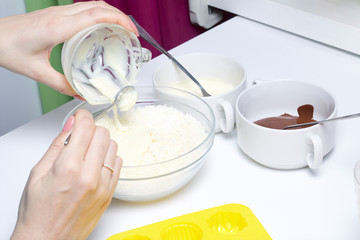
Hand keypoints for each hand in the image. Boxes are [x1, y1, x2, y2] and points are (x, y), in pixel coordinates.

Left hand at [0, 1, 137, 95]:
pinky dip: (97, 14)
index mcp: (57, 27)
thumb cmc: (7, 48)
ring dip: (109, 12)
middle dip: (120, 15)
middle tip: (131, 32)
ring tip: (120, 28)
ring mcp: (56, 12)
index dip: (118, 20)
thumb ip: (61, 84)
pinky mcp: (53, 14)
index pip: (96, 15)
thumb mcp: (36, 72)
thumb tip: (80, 92)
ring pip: (91, 4)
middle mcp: (59, 15)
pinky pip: (82, 8)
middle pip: (98, 5)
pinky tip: (99, 27)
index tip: (131, 31)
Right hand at [10, 109, 121, 239]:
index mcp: (69, 168)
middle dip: (91, 129)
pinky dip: (108, 158)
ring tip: (87, 153)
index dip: (82, 116)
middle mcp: (90, 176)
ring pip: (113, 146)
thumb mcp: (38, 173)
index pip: (86, 127)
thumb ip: (57, 145)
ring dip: (101, 144)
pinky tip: (95, 165)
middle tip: (80, 137)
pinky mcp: (110, 194)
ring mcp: (104, 186)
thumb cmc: (38, 212)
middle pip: (103, 133)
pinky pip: (118, 164)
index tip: (79, 116)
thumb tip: (70, 124)